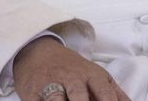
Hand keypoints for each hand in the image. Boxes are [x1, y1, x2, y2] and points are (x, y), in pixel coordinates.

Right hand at [13, 36, 130, 100]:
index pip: (105, 93)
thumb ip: (116, 93)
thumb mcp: (97, 75)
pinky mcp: (31, 93)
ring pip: (56, 100)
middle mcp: (71, 79)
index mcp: (91, 75)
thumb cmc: (72, 69)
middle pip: (79, 96)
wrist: (38, 51)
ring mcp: (50, 85)